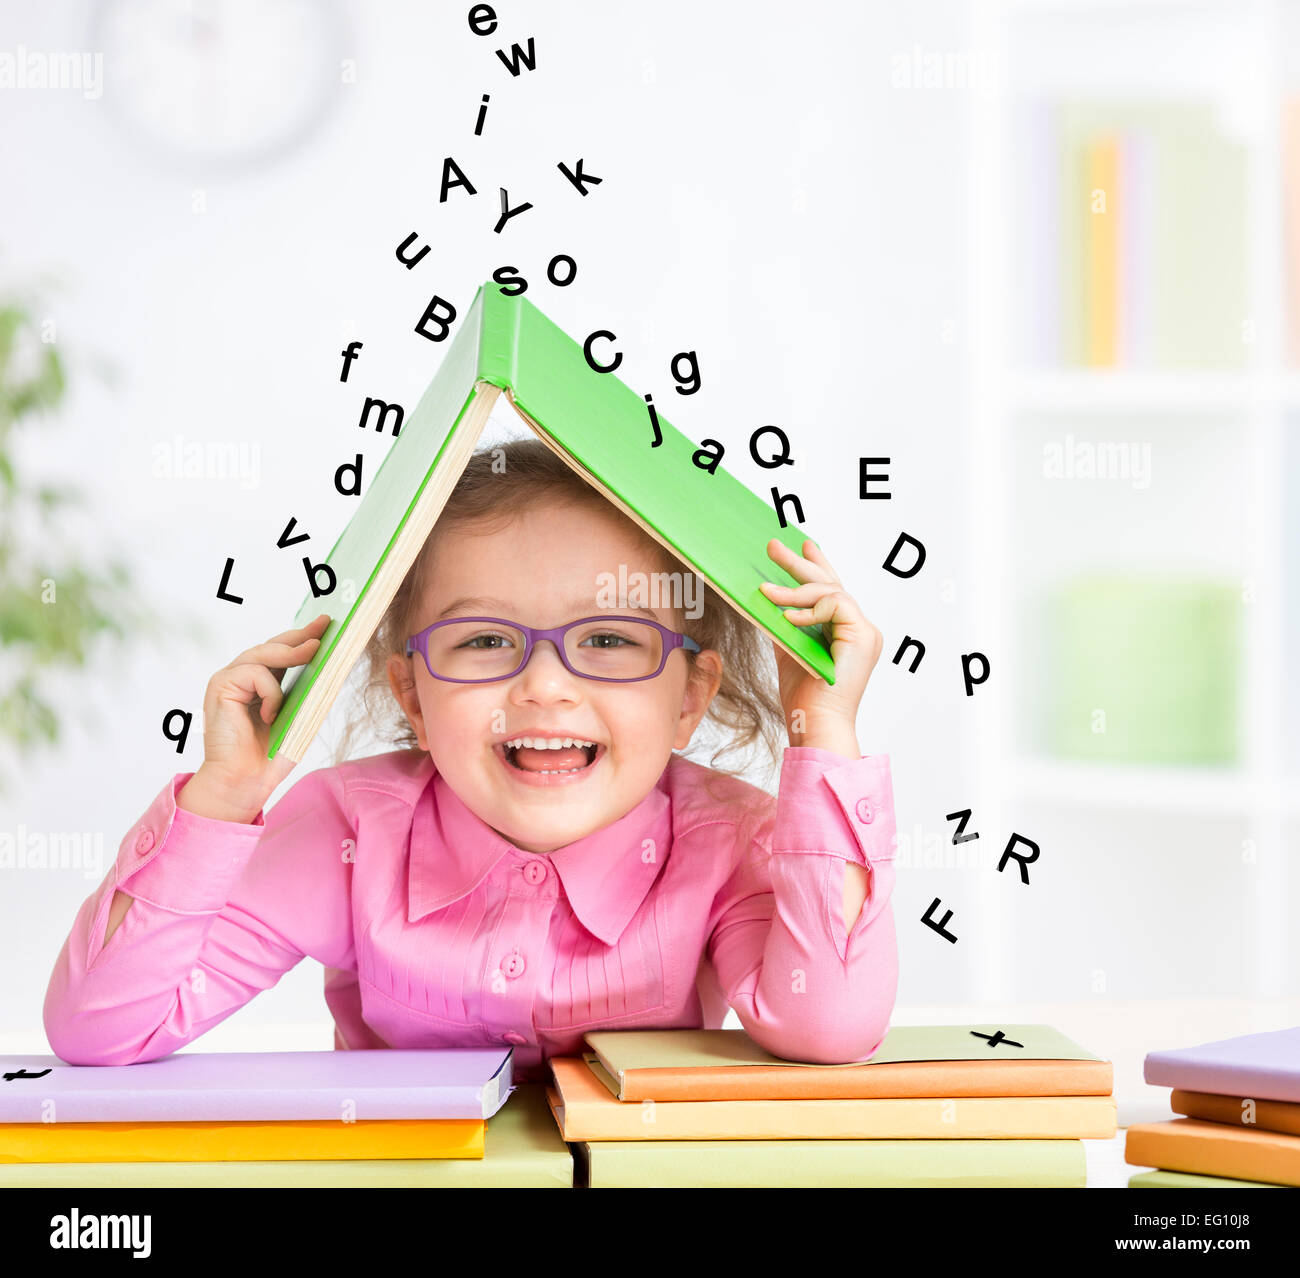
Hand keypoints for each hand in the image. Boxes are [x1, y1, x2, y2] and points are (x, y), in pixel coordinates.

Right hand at [182, 613, 330, 819]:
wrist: (245, 782)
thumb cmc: (269, 754)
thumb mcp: (299, 715)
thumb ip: (309, 691)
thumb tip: (334, 666)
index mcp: (258, 684)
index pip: (281, 653)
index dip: (302, 637)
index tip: (325, 623)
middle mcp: (240, 677)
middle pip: (271, 645)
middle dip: (299, 634)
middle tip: (324, 625)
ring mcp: (228, 680)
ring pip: (263, 653)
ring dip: (292, 653)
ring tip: (315, 650)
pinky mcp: (220, 686)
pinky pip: (254, 673)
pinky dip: (271, 692)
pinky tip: (271, 715)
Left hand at [758, 539, 882, 747]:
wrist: (815, 724)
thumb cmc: (803, 698)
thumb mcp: (789, 650)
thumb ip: (786, 625)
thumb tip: (769, 599)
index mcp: (845, 633)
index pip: (832, 591)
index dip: (818, 566)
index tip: (804, 545)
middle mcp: (859, 629)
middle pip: (831, 585)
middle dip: (801, 564)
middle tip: (774, 546)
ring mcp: (865, 632)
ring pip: (830, 592)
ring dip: (794, 589)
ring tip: (765, 590)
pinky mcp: (864, 636)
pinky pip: (836, 604)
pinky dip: (810, 608)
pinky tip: (788, 616)